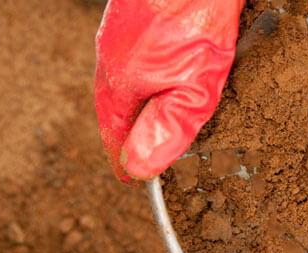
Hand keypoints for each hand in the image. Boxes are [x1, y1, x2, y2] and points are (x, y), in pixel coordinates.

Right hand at [94, 0, 243, 180]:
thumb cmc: (197, 19)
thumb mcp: (194, 87)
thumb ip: (167, 128)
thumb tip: (138, 168)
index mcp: (120, 85)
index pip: (112, 136)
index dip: (124, 161)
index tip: (131, 178)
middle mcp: (110, 61)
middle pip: (112, 110)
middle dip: (125, 135)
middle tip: (138, 155)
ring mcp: (116, 37)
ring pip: (120, 83)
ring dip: (133, 106)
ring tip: (147, 123)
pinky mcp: (129, 20)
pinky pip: (129, 60)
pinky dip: (141, 79)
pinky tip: (157, 78)